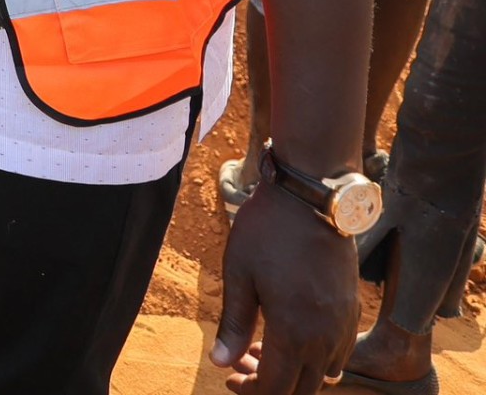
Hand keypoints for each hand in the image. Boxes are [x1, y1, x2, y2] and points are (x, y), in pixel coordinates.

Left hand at [211, 183, 357, 392]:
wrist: (310, 197)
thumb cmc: (266, 232)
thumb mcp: (239, 275)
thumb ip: (233, 324)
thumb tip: (220, 363)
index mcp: (293, 332)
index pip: (275, 387)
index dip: (251, 391)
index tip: (229, 379)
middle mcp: (325, 337)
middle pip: (302, 389)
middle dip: (270, 387)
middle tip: (240, 366)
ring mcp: (343, 324)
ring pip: (323, 375)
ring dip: (294, 374)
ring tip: (260, 350)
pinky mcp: (352, 309)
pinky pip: (338, 353)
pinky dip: (314, 358)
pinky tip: (289, 337)